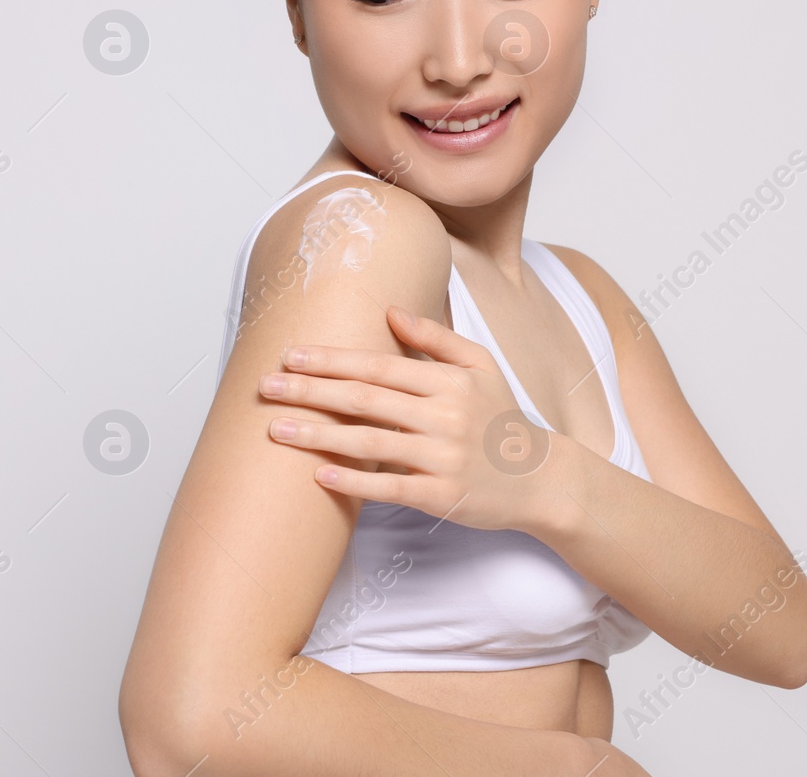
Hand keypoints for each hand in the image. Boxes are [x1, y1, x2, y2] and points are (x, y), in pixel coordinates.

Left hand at [258, 304, 562, 532]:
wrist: (541, 479)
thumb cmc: (501, 420)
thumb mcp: (480, 367)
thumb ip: (436, 338)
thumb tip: (390, 311)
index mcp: (449, 381)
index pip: (378, 365)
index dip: (332, 359)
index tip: (291, 355)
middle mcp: (444, 415)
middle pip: (365, 398)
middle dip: (311, 391)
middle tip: (266, 386)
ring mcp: (442, 457)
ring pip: (369, 442)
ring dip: (317, 435)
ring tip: (276, 430)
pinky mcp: (441, 495)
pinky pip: (389, 487)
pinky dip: (353, 481)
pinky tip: (319, 474)